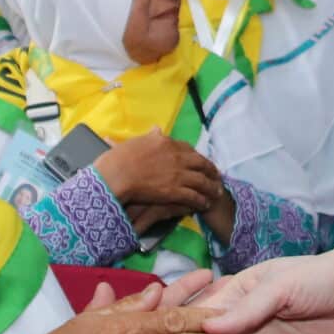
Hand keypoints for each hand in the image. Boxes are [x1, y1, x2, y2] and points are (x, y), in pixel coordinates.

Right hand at [93, 131, 223, 217]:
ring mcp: (177, 174)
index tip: (200, 160)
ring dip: (211, 187)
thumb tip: (156, 128)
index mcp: (165, 142)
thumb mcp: (135, 141)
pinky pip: (194, 196)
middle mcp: (176, 156)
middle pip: (200, 163)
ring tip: (216, 193)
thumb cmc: (118, 159)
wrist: (116, 175)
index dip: (196, 156)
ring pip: (201, 181)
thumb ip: (149, 137)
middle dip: (211, 170)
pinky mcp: (175, 190)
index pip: (187, 148)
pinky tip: (205, 204)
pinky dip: (201, 200)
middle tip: (217, 176)